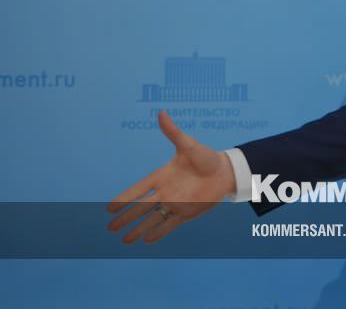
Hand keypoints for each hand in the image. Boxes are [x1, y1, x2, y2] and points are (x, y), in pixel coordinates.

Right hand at [106, 110, 235, 243]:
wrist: (226, 172)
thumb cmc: (206, 157)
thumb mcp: (188, 145)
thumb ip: (173, 132)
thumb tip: (162, 113)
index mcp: (162, 176)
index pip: (138, 189)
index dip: (124, 198)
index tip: (109, 208)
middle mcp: (165, 192)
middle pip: (141, 208)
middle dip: (126, 218)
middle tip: (109, 228)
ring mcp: (175, 204)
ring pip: (152, 219)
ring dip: (139, 229)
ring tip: (124, 241)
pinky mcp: (187, 213)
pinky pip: (170, 225)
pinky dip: (159, 233)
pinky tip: (146, 242)